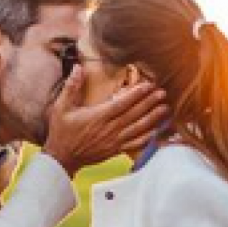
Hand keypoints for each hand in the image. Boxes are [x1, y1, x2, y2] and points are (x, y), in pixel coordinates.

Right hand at [43, 66, 167, 177]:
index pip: (122, 103)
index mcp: (98, 116)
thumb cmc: (62, 132)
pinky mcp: (116, 150)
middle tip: (162, 93)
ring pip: (138, 128)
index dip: (137, 94)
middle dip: (150, 102)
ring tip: (165, 109)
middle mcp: (109, 129)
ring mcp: (114, 141)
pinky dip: (148, 137)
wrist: (62, 158)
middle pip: (134, 114)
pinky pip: (135, 144)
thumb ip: (71, 87)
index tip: (148, 85)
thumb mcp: (61, 107)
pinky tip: (157, 131)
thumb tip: (77, 68)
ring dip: (153, 118)